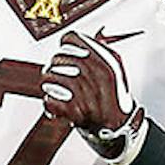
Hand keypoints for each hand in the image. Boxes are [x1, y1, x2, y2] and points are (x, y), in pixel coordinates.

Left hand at [41, 31, 145, 162]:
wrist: (116, 126)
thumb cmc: (114, 98)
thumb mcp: (116, 69)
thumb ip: (102, 52)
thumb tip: (90, 38)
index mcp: (103, 61)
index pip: (71, 39)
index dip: (65, 46)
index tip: (65, 52)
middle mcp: (92, 74)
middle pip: (56, 58)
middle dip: (55, 66)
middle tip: (59, 74)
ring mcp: (81, 91)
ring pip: (48, 77)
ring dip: (49, 84)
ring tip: (57, 88)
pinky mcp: (72, 109)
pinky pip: (48, 99)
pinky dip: (49, 102)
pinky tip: (58, 102)